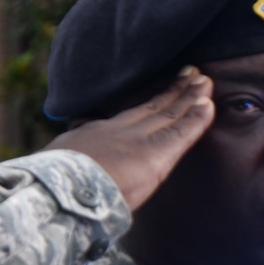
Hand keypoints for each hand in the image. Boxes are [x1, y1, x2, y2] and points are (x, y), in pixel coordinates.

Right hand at [47, 66, 214, 211]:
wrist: (57, 189)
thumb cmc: (54, 182)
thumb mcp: (61, 160)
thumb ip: (74, 154)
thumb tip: (70, 152)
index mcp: (98, 134)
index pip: (134, 115)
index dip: (153, 101)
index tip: (168, 88)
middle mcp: (120, 131)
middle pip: (154, 108)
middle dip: (175, 91)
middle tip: (194, 74)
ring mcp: (137, 140)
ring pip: (169, 114)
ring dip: (190, 98)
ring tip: (206, 81)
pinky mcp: (154, 154)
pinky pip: (181, 133)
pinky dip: (197, 118)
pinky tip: (209, 104)